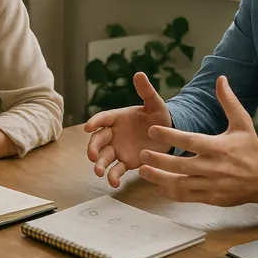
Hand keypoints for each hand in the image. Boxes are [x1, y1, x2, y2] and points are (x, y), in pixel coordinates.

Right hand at [84, 72, 172, 187]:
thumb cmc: (160, 116)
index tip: (88, 127)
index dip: (95, 122)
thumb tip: (139, 74)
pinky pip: (116, 170)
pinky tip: (114, 182)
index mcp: (118, 117)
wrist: (168, 135)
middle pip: (98, 140)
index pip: (103, 119)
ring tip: (99, 172)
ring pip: (104, 157)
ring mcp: (118, 149)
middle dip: (93, 148)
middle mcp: (114, 134)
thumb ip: (146, 91)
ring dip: (99, 164)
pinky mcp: (126, 162)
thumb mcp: (155, 103)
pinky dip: (113, 176)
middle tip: (92, 155)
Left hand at [138, 76, 257, 208]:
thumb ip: (229, 101)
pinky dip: (171, 193)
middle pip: (181, 165)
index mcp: (219, 147)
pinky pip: (187, 197)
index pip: (190, 141)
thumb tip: (220, 79)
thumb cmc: (251, 149)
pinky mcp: (211, 198)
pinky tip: (159, 186)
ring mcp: (212, 185)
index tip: (152, 129)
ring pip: (181, 184)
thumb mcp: (243, 123)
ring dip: (159, 178)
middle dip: (159, 160)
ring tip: (143, 170)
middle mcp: (214, 167)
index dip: (170, 135)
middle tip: (142, 153)